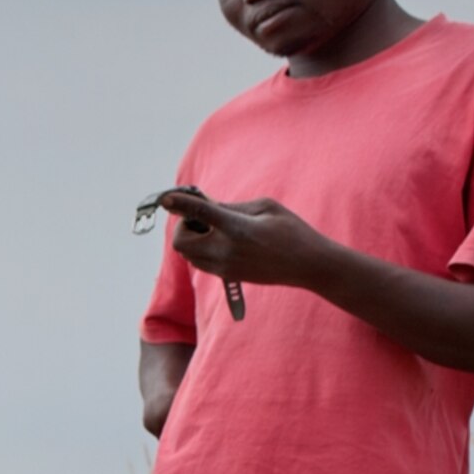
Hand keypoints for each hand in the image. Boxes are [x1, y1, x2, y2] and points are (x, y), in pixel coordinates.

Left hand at [159, 190, 329, 288]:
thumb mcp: (265, 207)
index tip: (165, 198)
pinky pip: (200, 262)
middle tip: (201, 216)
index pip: (199, 213)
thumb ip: (232, 206)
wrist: (307, 265)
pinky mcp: (227, 276)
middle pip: (180, 241)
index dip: (179, 203)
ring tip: (213, 228)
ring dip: (191, 238)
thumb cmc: (291, 230)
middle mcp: (225, 251)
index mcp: (237, 229)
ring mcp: (224, 267)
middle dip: (183, 225)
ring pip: (187, 254)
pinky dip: (201, 249)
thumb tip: (208, 206)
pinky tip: (220, 240)